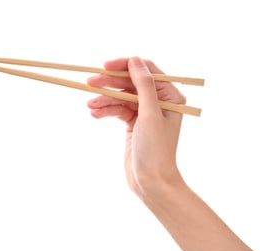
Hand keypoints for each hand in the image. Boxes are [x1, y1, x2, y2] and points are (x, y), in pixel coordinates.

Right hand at [87, 57, 186, 196]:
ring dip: (105, 99)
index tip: (106, 66)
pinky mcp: (134, 124)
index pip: (146, 71)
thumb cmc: (156, 150)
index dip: (125, 66)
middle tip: (89, 82)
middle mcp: (159, 102)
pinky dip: (106, 111)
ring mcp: (146, 113)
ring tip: (90, 105)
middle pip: (131, 83)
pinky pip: (118, 110)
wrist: (151, 182)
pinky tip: (95, 114)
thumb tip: (135, 60)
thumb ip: (143, 85)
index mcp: (170, 96)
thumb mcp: (149, 114)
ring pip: (121, 97)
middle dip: (110, 83)